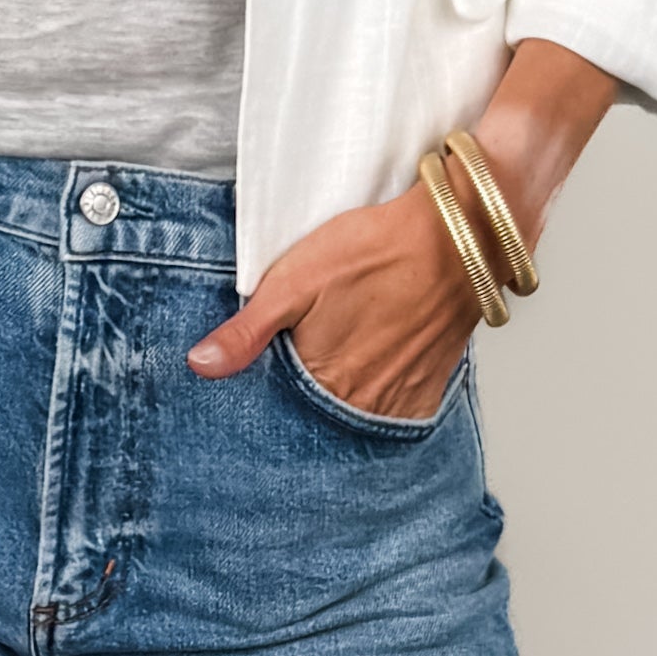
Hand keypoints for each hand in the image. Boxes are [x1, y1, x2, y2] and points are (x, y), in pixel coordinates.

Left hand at [184, 182, 473, 418]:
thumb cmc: (375, 251)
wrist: (455, 236)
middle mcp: (364, 404)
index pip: (280, 414)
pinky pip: (396, 413)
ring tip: (343, 358)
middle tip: (314, 355)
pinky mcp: (430, 387)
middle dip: (306, 400)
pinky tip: (374, 366)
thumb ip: (246, 332)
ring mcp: (401, 401)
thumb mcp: (292, 281)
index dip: (268, 395)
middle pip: (320, 418)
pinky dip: (380, 397)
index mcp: (323, 384)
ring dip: (344, 400)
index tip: (270, 372)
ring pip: (358, 417)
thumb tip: (200, 366)